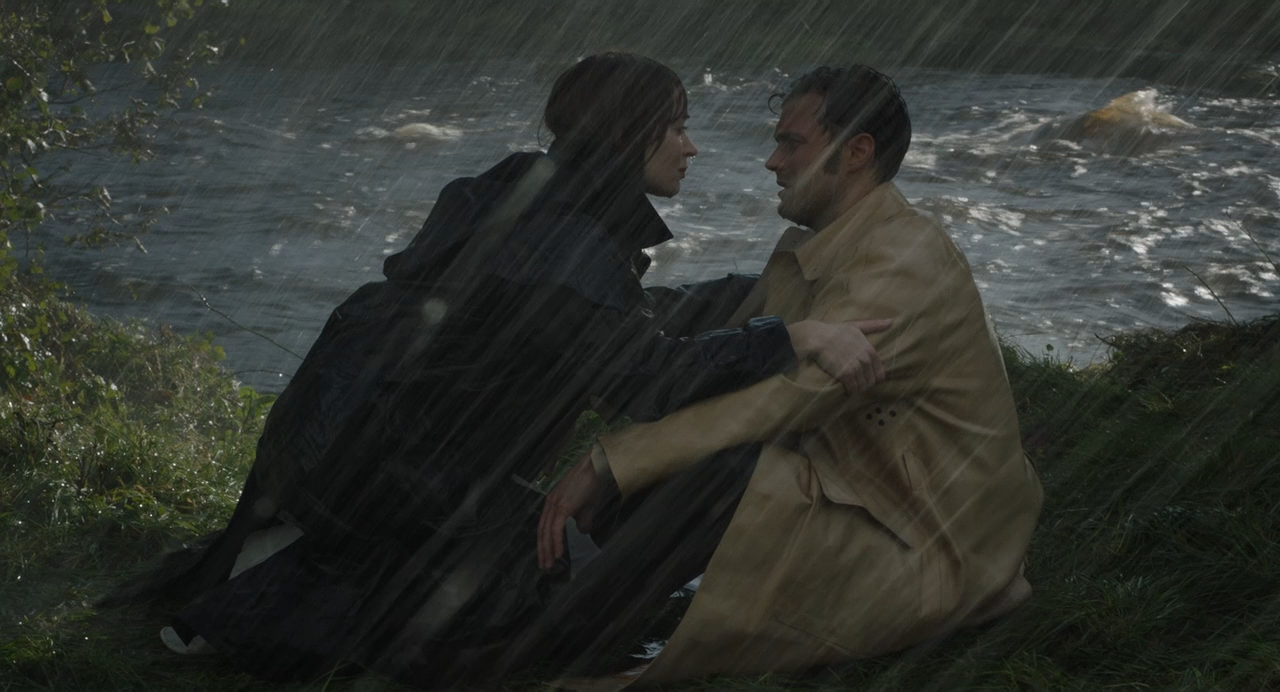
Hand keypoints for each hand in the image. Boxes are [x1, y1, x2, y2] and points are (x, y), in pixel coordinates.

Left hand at [537, 451, 600, 570]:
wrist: (595, 468)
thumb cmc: (592, 484)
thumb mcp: (586, 507)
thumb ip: (582, 520)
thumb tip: (582, 532)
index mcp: (552, 503)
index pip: (544, 526)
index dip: (544, 542)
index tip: (546, 555)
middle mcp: (549, 504)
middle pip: (541, 531)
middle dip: (542, 550)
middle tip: (544, 566)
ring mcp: (554, 505)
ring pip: (546, 532)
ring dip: (547, 550)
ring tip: (549, 564)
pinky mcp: (562, 507)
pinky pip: (555, 529)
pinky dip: (556, 542)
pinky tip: (558, 553)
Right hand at [787, 318, 891, 392]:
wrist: (817, 337)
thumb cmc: (835, 331)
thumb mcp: (856, 326)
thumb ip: (874, 325)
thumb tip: (891, 321)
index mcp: (870, 350)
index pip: (880, 373)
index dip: (872, 377)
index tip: (864, 376)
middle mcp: (865, 359)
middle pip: (871, 381)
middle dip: (865, 383)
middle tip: (856, 383)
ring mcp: (855, 367)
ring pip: (862, 386)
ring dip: (857, 389)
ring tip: (851, 387)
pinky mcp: (844, 374)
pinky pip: (853, 389)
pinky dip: (850, 392)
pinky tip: (846, 390)